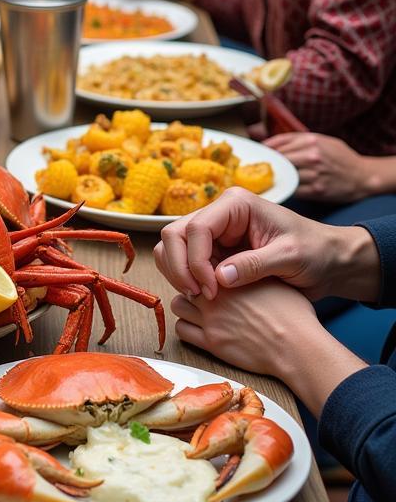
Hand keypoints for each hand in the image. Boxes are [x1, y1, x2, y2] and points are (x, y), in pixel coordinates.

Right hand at [154, 187, 380, 302]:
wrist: (329, 261)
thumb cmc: (316, 252)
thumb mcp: (291, 257)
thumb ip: (254, 265)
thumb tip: (218, 277)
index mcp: (235, 204)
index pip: (197, 227)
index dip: (196, 261)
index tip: (211, 290)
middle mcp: (218, 213)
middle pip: (175, 234)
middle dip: (180, 266)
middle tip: (199, 295)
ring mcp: (213, 232)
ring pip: (173, 247)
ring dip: (178, 273)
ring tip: (200, 297)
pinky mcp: (213, 250)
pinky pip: (185, 261)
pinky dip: (186, 278)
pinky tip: (206, 296)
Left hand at [170, 278, 320, 379]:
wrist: (297, 347)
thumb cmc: (294, 316)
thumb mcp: (274, 281)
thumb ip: (250, 271)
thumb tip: (240, 268)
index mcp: (232, 277)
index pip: (200, 264)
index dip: (201, 270)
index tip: (207, 275)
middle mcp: (217, 296)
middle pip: (184, 282)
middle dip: (189, 286)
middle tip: (199, 292)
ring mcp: (211, 319)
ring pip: (177, 305)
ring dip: (186, 306)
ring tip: (199, 310)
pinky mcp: (211, 342)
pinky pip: (181, 330)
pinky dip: (186, 328)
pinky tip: (200, 328)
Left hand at [262, 132, 370, 202]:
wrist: (364, 176)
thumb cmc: (340, 157)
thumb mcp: (321, 140)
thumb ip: (294, 139)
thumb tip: (266, 143)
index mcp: (311, 141)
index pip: (277, 145)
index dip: (265, 151)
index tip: (258, 156)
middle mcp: (312, 156)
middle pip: (278, 160)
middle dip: (268, 165)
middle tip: (258, 169)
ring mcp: (314, 173)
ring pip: (284, 175)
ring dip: (275, 178)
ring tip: (269, 179)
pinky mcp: (316, 190)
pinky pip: (292, 189)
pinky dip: (285, 189)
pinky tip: (282, 188)